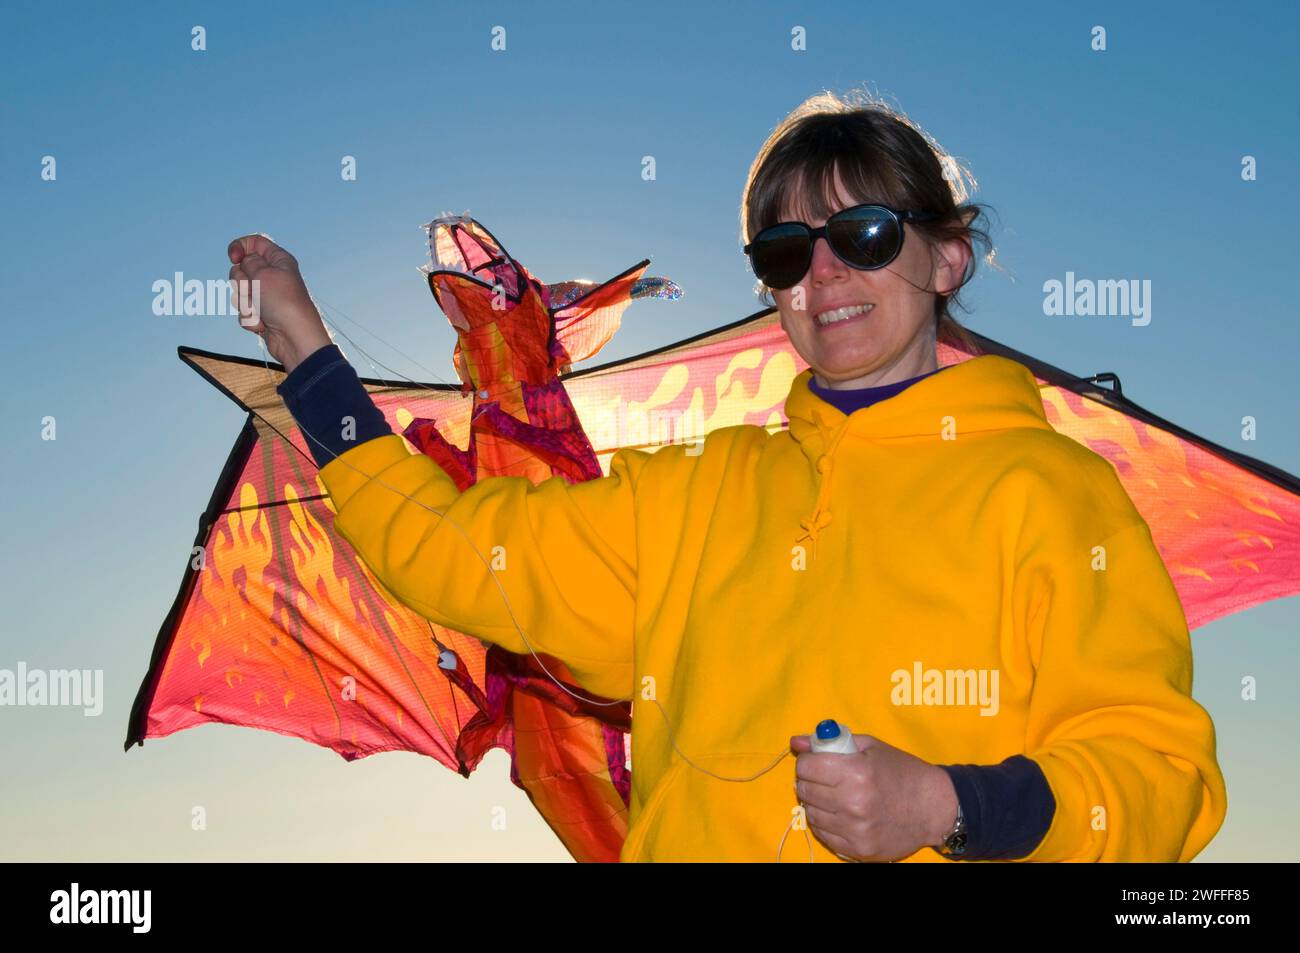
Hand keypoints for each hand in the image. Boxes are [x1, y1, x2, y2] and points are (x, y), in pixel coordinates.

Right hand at [227, 233, 331, 371]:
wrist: (294, 338)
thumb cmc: (283, 303)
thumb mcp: (264, 273)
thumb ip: (248, 261)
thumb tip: (243, 260)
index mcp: (278, 260)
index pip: (254, 243)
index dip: (240, 247)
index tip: (233, 257)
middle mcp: (272, 276)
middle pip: (240, 269)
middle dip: (242, 282)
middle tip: (257, 291)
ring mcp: (265, 296)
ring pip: (238, 292)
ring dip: (246, 303)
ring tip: (262, 311)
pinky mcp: (261, 314)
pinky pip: (243, 312)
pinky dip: (250, 319)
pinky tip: (264, 325)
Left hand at [790, 732, 958, 861]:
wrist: (933, 807)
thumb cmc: (901, 771)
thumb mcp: (870, 746)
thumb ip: (831, 742)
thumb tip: (796, 743)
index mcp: (857, 772)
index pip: (807, 767)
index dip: (808, 762)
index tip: (816, 762)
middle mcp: (853, 803)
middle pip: (805, 790)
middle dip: (809, 780)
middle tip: (823, 778)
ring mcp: (856, 829)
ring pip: (811, 814)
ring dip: (815, 803)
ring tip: (832, 796)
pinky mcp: (859, 849)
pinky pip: (824, 835)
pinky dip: (825, 823)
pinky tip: (839, 814)